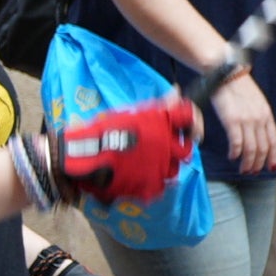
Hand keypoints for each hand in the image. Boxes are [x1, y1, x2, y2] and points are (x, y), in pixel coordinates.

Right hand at [51, 94, 197, 205]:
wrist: (85, 156)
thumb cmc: (103, 130)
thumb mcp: (130, 113)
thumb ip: (157, 106)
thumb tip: (178, 89)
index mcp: (161, 122)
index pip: (189, 118)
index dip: (190, 123)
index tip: (185, 128)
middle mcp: (166, 144)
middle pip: (185, 149)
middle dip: (176, 149)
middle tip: (161, 150)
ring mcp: (160, 166)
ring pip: (173, 169)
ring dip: (164, 166)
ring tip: (145, 164)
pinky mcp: (151, 185)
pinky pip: (160, 186)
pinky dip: (151, 183)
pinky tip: (137, 177)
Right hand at [209, 73, 275, 172]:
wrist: (226, 73)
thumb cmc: (238, 87)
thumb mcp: (255, 102)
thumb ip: (258, 117)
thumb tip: (256, 134)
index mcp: (266, 114)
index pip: (274, 140)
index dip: (274, 156)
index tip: (271, 167)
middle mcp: (259, 119)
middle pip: (263, 148)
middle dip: (259, 163)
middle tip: (253, 172)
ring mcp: (247, 120)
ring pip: (251, 149)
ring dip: (248, 162)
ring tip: (244, 169)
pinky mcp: (232, 120)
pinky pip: (237, 143)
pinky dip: (235, 153)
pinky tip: (232, 156)